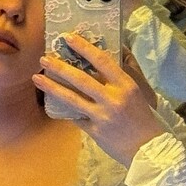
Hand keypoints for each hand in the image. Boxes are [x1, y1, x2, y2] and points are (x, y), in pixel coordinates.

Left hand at [34, 34, 167, 164]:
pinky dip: (64, 110)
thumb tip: (118, 47)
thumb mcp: (141, 91)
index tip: (68, 38)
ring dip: (52, 87)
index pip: (103, 61)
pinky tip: (51, 103)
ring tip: (37, 78)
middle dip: (60, 67)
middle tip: (44, 58)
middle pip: (81, 79)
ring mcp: (102, 116)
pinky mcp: (95, 131)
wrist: (147, 148)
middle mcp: (113, 99)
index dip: (84, 48)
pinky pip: (75, 118)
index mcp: (126, 85)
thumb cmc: (144, 116)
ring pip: (72, 99)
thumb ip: (127, 71)